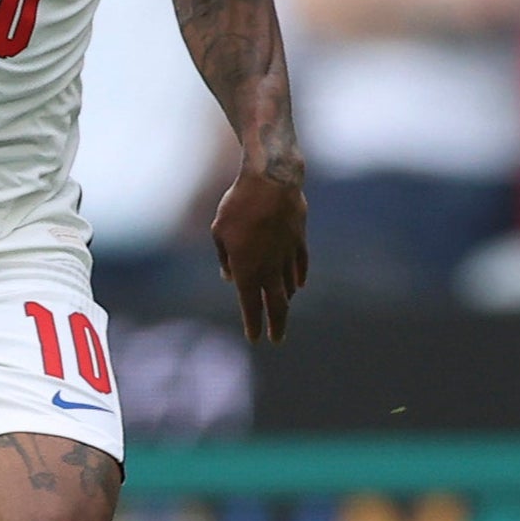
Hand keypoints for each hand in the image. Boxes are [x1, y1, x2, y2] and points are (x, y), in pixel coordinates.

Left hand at [211, 166, 307, 344]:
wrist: (271, 181)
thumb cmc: (237, 205)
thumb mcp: (219, 232)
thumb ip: (224, 257)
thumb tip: (228, 276)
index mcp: (247, 268)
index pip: (250, 304)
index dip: (252, 323)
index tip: (254, 339)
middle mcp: (270, 267)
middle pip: (276, 304)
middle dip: (276, 324)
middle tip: (277, 340)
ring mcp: (287, 254)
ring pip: (288, 285)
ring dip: (285, 300)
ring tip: (281, 311)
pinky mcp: (299, 239)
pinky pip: (300, 264)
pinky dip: (298, 277)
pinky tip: (298, 285)